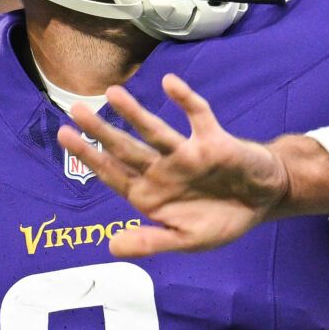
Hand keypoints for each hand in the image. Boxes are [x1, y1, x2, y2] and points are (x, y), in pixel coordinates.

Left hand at [58, 74, 291, 257]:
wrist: (263, 201)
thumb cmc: (221, 219)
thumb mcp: (186, 240)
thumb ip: (150, 243)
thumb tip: (111, 246)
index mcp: (151, 194)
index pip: (113, 173)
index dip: (90, 156)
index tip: (65, 136)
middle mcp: (163, 170)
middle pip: (127, 148)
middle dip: (102, 131)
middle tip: (76, 109)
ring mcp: (187, 154)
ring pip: (156, 131)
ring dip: (135, 114)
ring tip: (113, 93)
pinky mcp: (214, 142)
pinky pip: (198, 117)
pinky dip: (185, 100)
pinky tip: (170, 84)